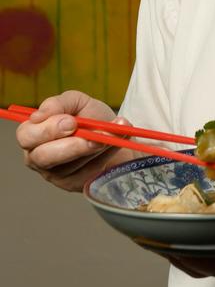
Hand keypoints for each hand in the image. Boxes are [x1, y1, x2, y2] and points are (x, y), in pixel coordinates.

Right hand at [16, 89, 130, 191]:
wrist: (114, 133)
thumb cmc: (89, 117)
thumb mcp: (76, 102)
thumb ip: (58, 103)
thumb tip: (39, 114)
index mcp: (33, 134)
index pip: (26, 135)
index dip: (48, 129)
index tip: (72, 122)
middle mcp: (38, 157)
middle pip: (43, 157)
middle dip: (71, 145)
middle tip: (94, 135)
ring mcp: (55, 174)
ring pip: (70, 165)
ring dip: (95, 146)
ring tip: (112, 132)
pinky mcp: (74, 184)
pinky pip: (88, 172)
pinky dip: (106, 154)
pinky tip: (115, 141)